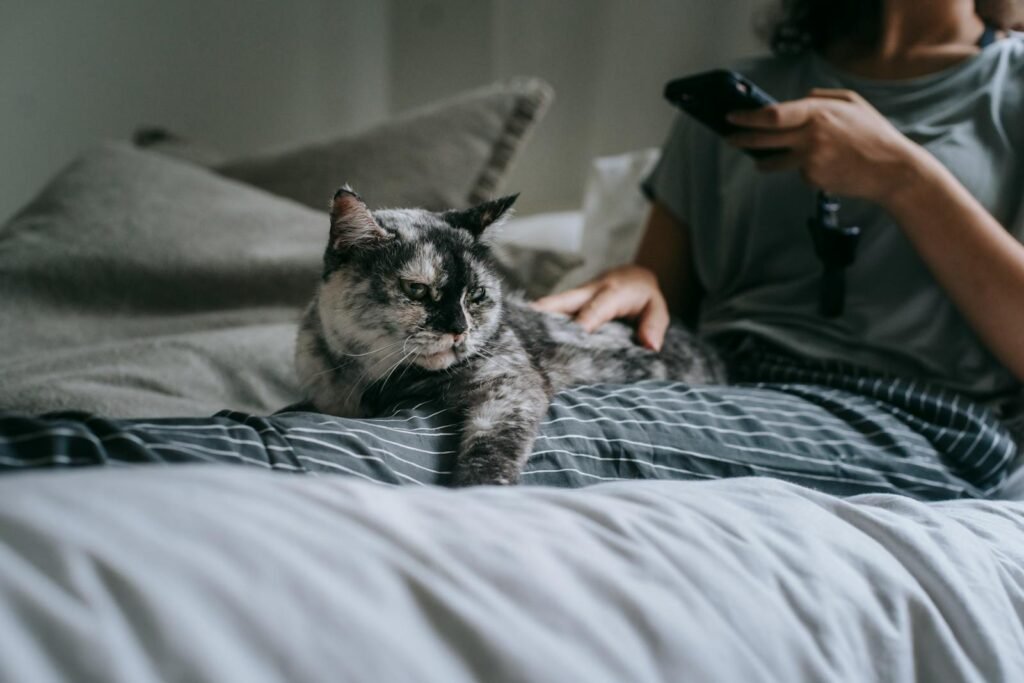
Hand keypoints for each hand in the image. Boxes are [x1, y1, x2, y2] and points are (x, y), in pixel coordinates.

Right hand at [531, 265, 668, 350]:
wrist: (632, 276)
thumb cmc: (643, 297)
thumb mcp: (657, 308)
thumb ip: (654, 325)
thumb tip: (650, 347)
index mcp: (612, 292)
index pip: (594, 310)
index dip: (582, 323)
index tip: (571, 338)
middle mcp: (588, 292)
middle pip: (562, 301)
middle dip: (544, 313)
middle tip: (524, 329)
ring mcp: (575, 297)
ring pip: (552, 306)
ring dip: (535, 319)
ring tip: (514, 336)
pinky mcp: (567, 303)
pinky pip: (552, 312)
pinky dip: (537, 321)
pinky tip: (522, 335)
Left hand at [726, 88, 925, 205]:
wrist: (891, 169)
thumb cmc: (873, 133)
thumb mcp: (853, 103)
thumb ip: (823, 97)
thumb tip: (801, 96)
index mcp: (818, 113)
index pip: (773, 115)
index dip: (748, 117)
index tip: (732, 118)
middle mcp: (810, 136)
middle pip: (764, 139)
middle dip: (742, 139)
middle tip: (730, 139)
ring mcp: (810, 160)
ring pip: (775, 161)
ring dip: (764, 161)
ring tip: (761, 161)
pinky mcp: (813, 179)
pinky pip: (799, 172)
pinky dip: (805, 169)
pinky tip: (823, 167)